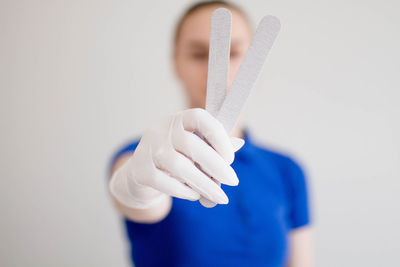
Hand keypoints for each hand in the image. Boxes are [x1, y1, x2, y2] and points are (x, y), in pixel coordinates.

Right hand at [109, 108, 243, 208]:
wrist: (141, 171)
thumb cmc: (174, 155)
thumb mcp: (193, 145)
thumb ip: (214, 143)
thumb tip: (239, 143)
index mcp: (178, 120)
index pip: (200, 118)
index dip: (219, 136)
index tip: (231, 158)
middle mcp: (161, 130)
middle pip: (192, 145)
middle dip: (216, 166)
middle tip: (233, 181)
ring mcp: (149, 150)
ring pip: (180, 167)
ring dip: (205, 184)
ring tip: (220, 196)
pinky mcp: (142, 171)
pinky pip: (166, 183)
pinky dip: (185, 192)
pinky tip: (197, 196)